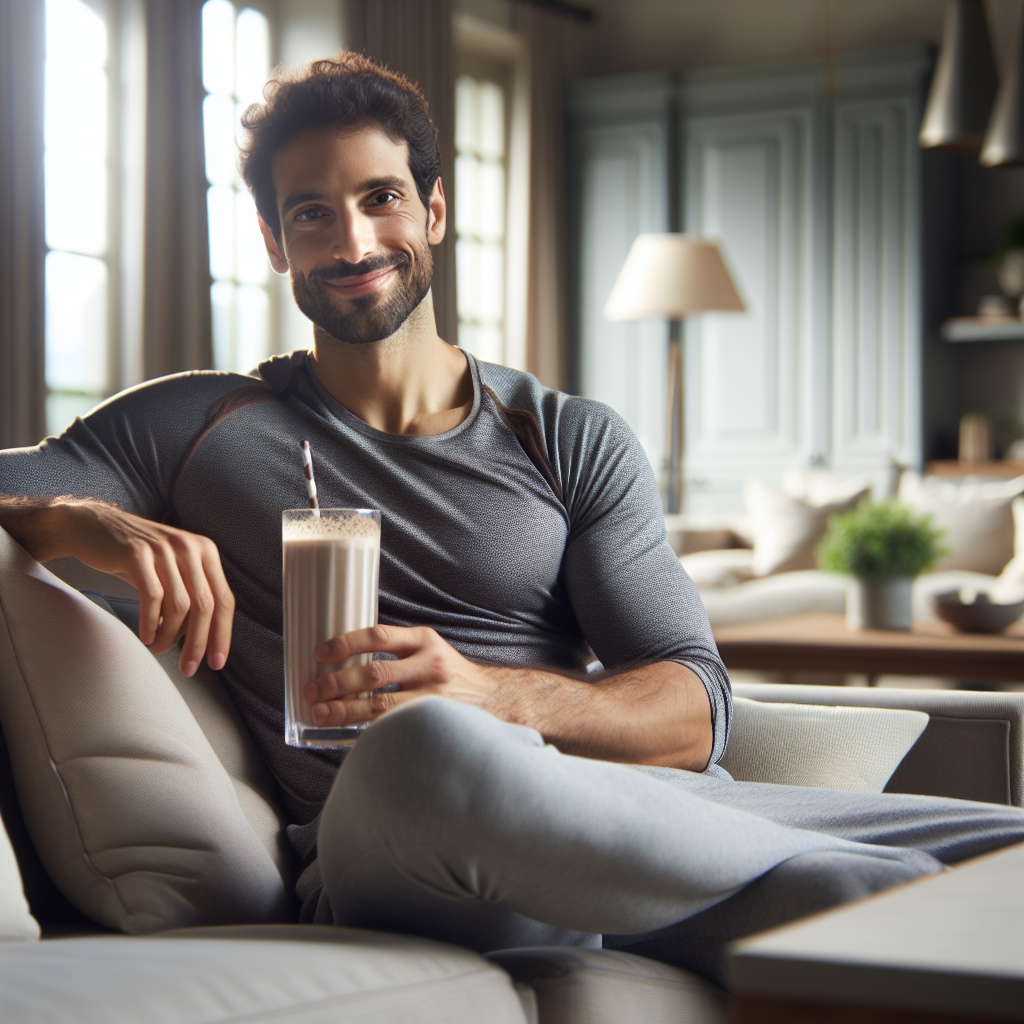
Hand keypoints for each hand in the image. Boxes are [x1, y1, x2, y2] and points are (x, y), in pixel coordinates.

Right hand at [58, 500, 234, 674]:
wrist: (91, 526)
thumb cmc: (134, 556)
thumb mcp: (172, 567)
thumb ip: (192, 592)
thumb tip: (204, 637)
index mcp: (205, 552)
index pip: (224, 600)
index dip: (222, 635)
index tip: (216, 662)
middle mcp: (190, 548)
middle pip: (205, 606)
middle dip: (198, 643)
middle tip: (188, 668)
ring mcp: (164, 549)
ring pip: (180, 606)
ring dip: (171, 636)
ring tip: (159, 648)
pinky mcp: (138, 554)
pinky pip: (153, 597)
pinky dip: (151, 623)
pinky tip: (147, 636)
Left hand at [304, 624, 497, 726]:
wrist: (496, 698)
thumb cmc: (451, 674)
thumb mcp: (430, 649)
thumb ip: (397, 652)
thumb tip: (344, 661)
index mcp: (425, 640)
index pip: (378, 637)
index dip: (345, 644)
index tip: (320, 653)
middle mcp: (430, 665)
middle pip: (374, 674)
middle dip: (337, 683)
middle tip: (313, 691)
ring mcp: (432, 696)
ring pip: (380, 706)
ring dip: (345, 710)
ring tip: (320, 713)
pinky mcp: (432, 721)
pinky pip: (392, 726)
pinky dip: (366, 729)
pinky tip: (346, 732)